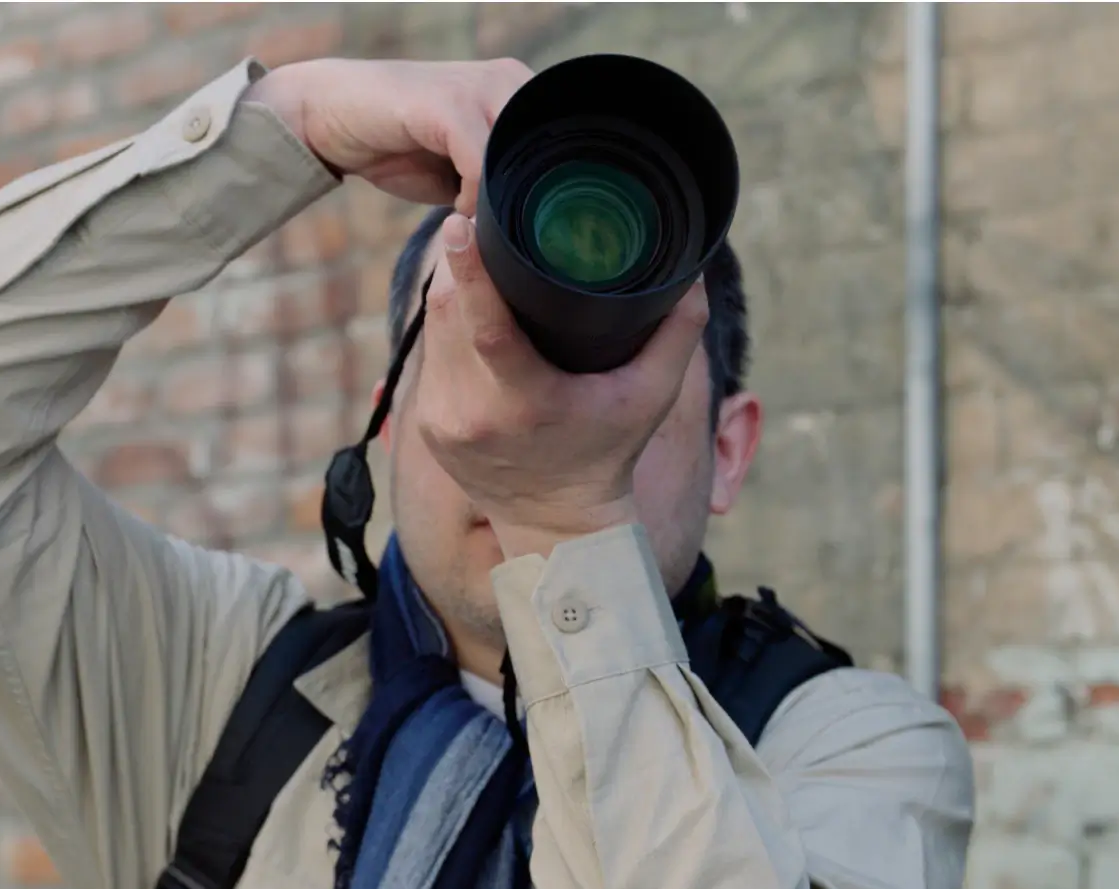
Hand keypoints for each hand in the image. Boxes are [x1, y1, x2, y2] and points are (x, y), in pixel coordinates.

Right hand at [244, 57, 533, 215]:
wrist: (331, 116)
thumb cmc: (398, 145)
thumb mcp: (460, 168)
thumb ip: (495, 182)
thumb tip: (531, 228)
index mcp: (517, 92)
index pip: (567, 145)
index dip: (558, 191)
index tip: (539, 234)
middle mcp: (507, 81)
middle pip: (550, 152)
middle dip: (534, 199)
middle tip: (515, 238)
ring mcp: (478, 87)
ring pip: (517, 156)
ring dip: (501, 200)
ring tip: (479, 225)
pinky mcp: (446, 104)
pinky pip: (480, 160)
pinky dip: (473, 195)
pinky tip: (456, 210)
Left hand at [415, 214, 709, 557]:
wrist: (559, 529)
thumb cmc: (610, 455)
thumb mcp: (653, 398)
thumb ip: (677, 334)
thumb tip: (693, 272)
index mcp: (525, 404)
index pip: (484, 328)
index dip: (469, 272)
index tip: (459, 223)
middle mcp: (472, 414)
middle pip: (449, 315)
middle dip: (458, 261)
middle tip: (476, 211)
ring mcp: (441, 422)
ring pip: (432, 330)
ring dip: (448, 285)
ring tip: (469, 241)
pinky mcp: (426, 426)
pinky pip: (430, 356)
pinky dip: (446, 322)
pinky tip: (460, 293)